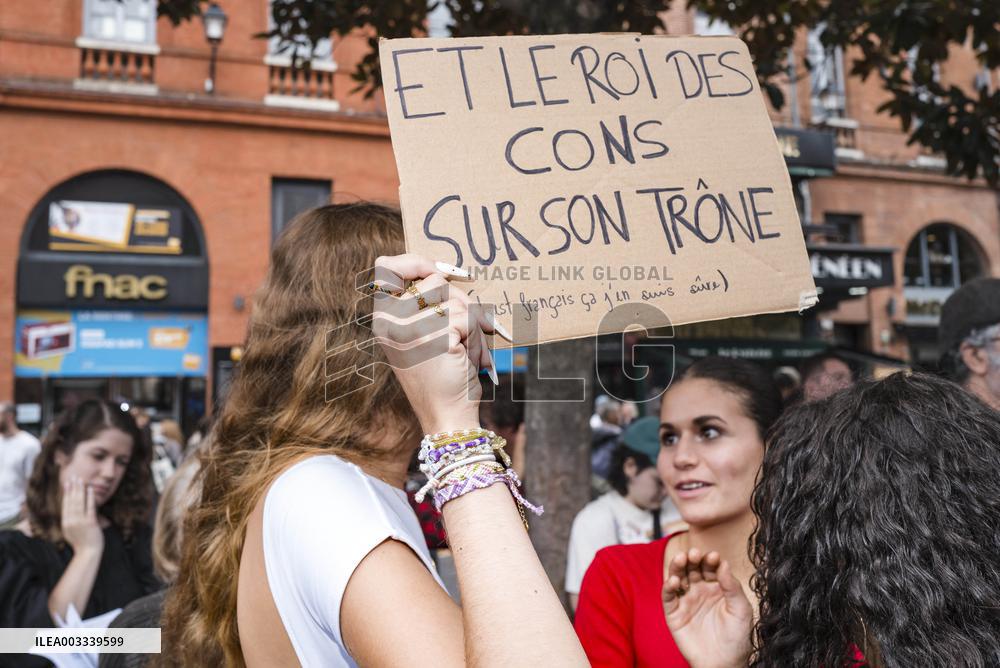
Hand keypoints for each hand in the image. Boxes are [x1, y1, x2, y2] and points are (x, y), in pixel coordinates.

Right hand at [60, 477, 103, 554]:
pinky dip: (89, 498)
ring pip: (78, 502)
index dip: (66, 493)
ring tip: (81, 480)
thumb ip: (69, 521)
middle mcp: (71, 521)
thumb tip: (70, 510)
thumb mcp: (70, 531)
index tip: (66, 483)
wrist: (88, 553)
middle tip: (73, 477)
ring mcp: (80, 522)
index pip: (65, 505)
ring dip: (79, 490)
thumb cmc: (81, 542)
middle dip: (72, 488)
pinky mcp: (90, 523)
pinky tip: (90, 489)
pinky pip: (89, 507)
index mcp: (65, 523)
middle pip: (71, 501)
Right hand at [371, 254, 501, 433]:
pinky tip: (467, 358)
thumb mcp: (423, 333)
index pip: (384, 266)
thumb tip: (446, 271)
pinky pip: (465, 317)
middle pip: (432, 279)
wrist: (446, 415)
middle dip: (458, 298)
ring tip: (464, 347)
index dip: (414, 261)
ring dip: (469, 320)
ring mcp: (408, 329)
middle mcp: (389, 322)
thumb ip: (425, 303)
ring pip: (453, 298)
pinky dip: (475, 336)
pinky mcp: (432, 338)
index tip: (439, 270)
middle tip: (464, 326)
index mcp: (382, 319)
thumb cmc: (443, 374)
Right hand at [662, 548, 752, 667]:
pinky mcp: (674, 613)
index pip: (711, 567)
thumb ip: (732, 587)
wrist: (725, 664)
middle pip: (692, 568)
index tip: (714, 556)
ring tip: (681, 559)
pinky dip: (668, 586)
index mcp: (717, 588)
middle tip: (695, 554)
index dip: (710, 560)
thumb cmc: (737, 639)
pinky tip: (674, 581)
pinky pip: (668, 597)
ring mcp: (686, 601)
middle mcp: (700, 591)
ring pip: (678, 577)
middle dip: (692, 559)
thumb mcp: (741, 610)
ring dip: (678, 566)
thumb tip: (724, 563)